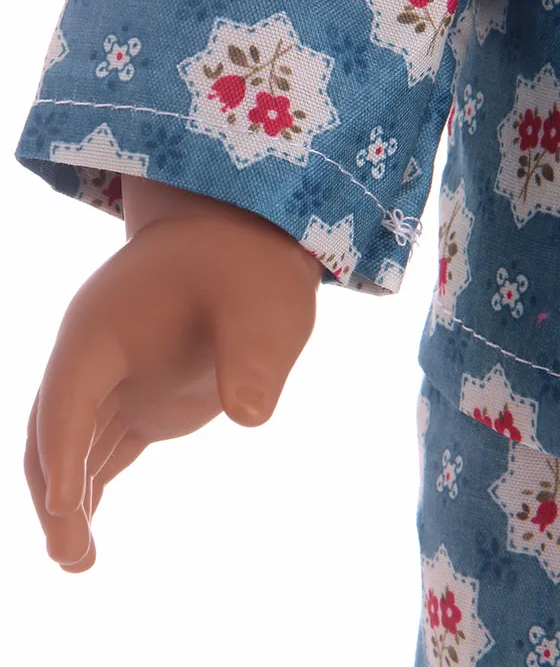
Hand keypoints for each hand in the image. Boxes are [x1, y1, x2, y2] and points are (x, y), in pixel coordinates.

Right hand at [24, 178, 322, 572]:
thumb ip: (252, 356)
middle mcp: (97, 357)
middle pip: (56, 431)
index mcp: (104, 327)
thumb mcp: (261, 305)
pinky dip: (92, 482)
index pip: (68, 397)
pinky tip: (86, 522)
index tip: (67, 510)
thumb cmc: (250, 267)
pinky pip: (103, 444)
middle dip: (55, 492)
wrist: (244, 243)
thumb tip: (250, 415)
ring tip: (78, 560)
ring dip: (69, 499)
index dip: (64, 451)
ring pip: (73, 444)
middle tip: (72, 552)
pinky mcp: (145, 397)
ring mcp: (117, 378)